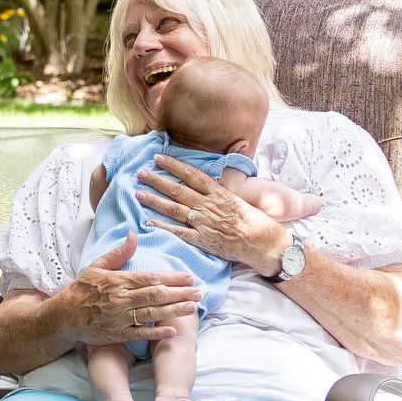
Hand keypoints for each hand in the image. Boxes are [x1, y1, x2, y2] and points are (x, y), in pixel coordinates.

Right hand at [55, 234, 202, 347]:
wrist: (63, 317)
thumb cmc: (81, 290)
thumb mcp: (96, 267)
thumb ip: (118, 253)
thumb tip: (134, 235)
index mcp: (118, 281)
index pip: (151, 278)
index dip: (172, 278)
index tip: (190, 277)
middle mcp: (121, 299)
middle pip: (156, 295)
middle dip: (180, 293)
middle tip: (199, 292)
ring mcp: (119, 318)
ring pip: (152, 313)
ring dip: (174, 310)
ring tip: (193, 306)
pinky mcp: (117, 334)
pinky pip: (140, 333)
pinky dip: (156, 333)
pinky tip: (172, 331)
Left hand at [139, 156, 292, 275]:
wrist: (263, 242)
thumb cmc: (255, 220)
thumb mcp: (238, 199)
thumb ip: (220, 192)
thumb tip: (208, 183)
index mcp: (218, 193)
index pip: (191, 175)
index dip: (173, 166)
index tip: (158, 158)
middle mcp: (208, 205)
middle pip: (177, 190)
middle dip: (157, 180)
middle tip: (140, 173)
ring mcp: (204, 222)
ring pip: (174, 209)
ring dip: (154, 200)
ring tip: (138, 193)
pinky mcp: (202, 240)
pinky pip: (178, 232)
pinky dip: (162, 226)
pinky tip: (148, 221)